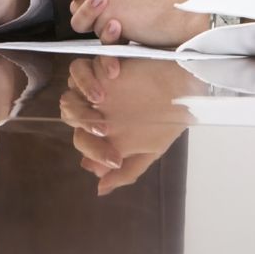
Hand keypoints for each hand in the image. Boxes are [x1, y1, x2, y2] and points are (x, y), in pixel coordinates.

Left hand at [59, 55, 197, 193]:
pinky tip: (115, 72)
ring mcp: (96, 86)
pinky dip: (95, 67)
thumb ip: (126, 171)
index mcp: (100, 131)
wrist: (185, 91)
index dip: (92, 150)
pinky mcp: (104, 65)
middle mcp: (93, 108)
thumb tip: (100, 189)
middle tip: (104, 128)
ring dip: (82, 93)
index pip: (81, 140)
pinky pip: (85, 63)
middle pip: (69, 114)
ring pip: (71, 88)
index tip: (114, 158)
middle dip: (83, 121)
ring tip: (101, 98)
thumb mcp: (149, 151)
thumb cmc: (165, 121)